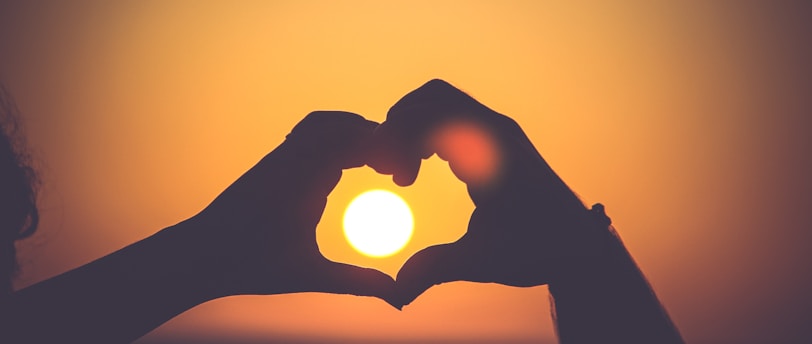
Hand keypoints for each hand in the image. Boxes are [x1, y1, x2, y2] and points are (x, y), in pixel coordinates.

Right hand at [187, 111, 396, 305]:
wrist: (209, 259)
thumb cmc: (258, 267)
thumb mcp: (318, 274)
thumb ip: (356, 280)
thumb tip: (397, 297)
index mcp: (319, 181)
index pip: (361, 150)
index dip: (387, 155)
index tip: (405, 180)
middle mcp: (307, 164)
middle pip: (355, 130)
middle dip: (385, 141)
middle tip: (404, 172)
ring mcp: (291, 158)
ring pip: (336, 123)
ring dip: (365, 133)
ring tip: (386, 164)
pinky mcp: (278, 158)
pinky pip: (313, 130)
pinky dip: (341, 131)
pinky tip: (361, 158)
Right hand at [369, 80, 610, 306]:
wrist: (578, 244)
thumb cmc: (535, 251)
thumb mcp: (481, 261)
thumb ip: (434, 268)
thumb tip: (394, 294)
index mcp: (492, 152)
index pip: (432, 117)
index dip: (400, 142)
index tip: (400, 183)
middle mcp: (496, 130)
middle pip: (432, 97)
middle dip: (401, 126)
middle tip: (391, 170)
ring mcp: (498, 129)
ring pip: (441, 100)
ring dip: (414, 126)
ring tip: (405, 173)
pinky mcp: (496, 137)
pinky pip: (453, 114)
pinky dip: (428, 131)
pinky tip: (421, 170)